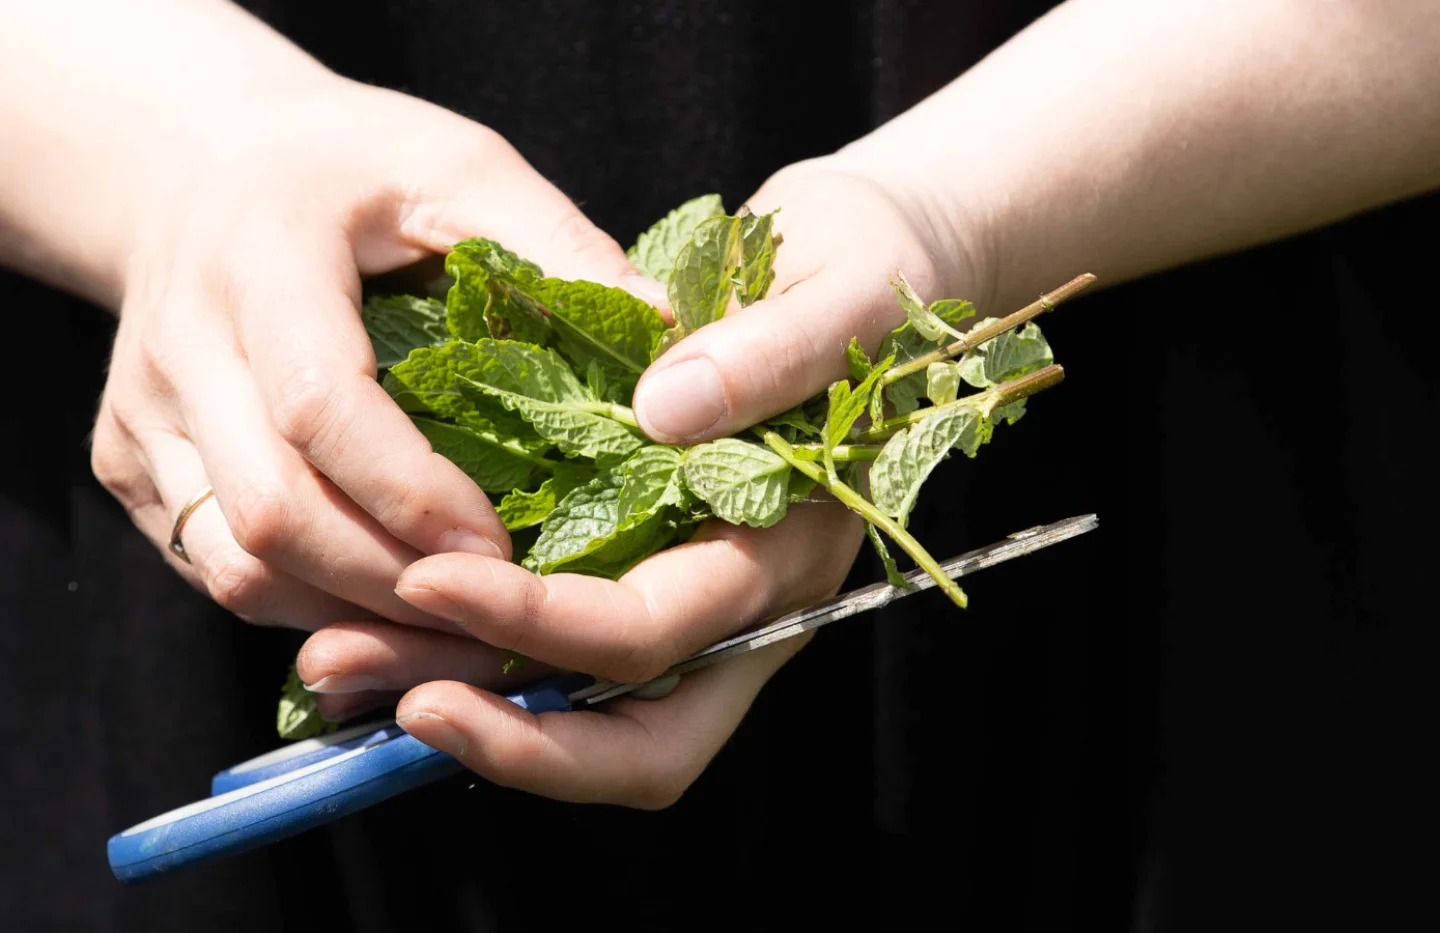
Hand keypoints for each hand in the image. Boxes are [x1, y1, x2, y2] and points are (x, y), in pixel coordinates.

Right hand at [92, 76, 652, 629]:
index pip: (320, 406)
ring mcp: (138, 414)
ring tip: (453, 618)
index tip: (501, 546)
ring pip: (234, 562)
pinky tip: (384, 598)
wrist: (199, 167)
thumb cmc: (347, 165)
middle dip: (395, 581)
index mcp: (259, 261)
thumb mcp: (457, 161)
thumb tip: (661, 334)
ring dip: (350, 610)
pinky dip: (303, 600)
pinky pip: (213, 566)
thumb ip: (552, 239)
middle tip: (499, 606)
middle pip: (273, 511)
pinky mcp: (127, 461)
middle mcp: (178, 345)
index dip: (412, 494)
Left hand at [295, 158, 980, 805]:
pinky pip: (567, 660)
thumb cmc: (867, 278)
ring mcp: (701, 607)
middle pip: (627, 736)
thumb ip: (774, 355)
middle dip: (492, 726)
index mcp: (786, 553)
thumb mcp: (842, 294)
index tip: (427, 577)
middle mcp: (746, 611)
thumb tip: (666, 411)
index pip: (655, 635)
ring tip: (332, 658)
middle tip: (352, 671)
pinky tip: (385, 619)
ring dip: (462, 699)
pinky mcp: (656, 577)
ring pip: (586, 713)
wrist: (868, 277)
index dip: (542, 625)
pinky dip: (478, 658)